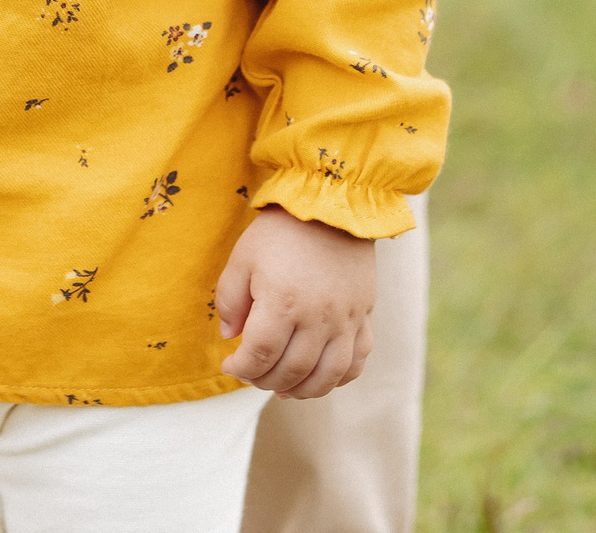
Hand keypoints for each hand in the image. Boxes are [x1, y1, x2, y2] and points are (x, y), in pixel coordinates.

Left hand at [216, 206, 376, 398]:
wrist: (331, 205)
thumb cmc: (281, 231)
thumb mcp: (242, 258)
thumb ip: (230, 300)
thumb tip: (231, 336)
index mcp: (283, 302)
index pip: (260, 354)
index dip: (242, 368)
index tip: (230, 365)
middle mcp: (318, 317)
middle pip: (292, 370)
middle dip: (266, 380)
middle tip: (253, 375)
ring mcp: (346, 320)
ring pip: (328, 375)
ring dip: (303, 390)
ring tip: (284, 388)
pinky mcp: (364, 316)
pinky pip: (357, 361)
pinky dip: (339, 378)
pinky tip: (320, 377)